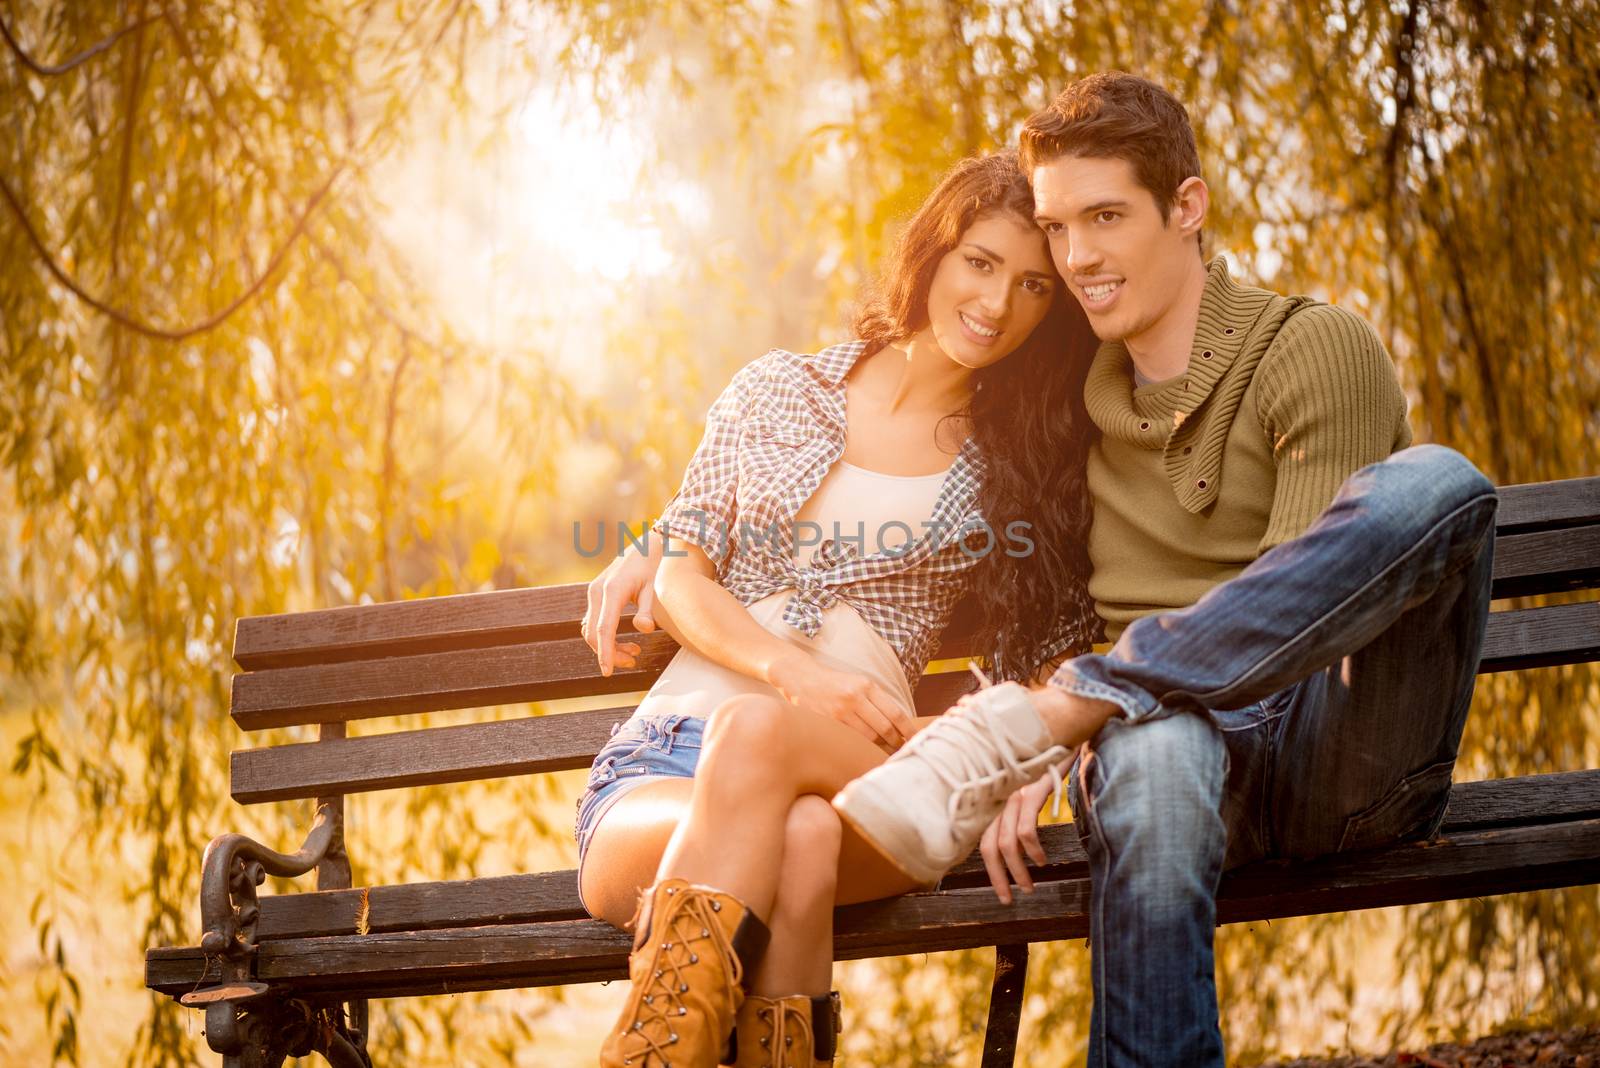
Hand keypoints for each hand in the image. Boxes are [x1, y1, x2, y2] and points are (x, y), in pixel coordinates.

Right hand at [582, 544, 661, 676]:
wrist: (649, 544)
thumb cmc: (655, 566)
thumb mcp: (656, 587)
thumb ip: (648, 609)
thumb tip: (644, 630)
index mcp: (612, 590)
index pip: (603, 629)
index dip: (605, 652)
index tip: (608, 672)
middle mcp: (597, 591)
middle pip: (593, 633)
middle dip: (609, 653)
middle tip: (633, 661)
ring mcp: (594, 592)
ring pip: (591, 629)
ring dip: (607, 646)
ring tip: (634, 652)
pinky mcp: (597, 594)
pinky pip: (594, 621)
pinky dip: (605, 636)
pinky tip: (625, 641)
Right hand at [767, 651, 914, 752]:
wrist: (801, 678)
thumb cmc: (835, 684)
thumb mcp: (859, 684)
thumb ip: (878, 701)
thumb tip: (901, 725)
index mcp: (866, 686)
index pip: (895, 712)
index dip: (908, 730)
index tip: (916, 740)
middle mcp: (854, 697)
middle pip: (884, 728)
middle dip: (896, 743)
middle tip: (902, 750)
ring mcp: (839, 711)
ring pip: (868, 738)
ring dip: (879, 748)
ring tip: (885, 753)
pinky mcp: (826, 722)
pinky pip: (849, 741)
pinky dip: (859, 748)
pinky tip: (864, 752)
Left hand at [978, 755, 1073, 904]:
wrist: (1066, 731)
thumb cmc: (1047, 762)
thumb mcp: (1027, 787)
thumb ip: (1016, 810)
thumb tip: (1016, 842)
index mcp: (995, 798)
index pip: (980, 838)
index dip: (987, 867)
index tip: (998, 889)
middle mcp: (999, 796)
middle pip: (988, 846)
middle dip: (997, 877)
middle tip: (1008, 898)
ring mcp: (1014, 793)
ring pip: (1006, 843)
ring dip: (1018, 871)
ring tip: (1029, 886)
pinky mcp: (1031, 790)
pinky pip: (1026, 828)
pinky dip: (1033, 850)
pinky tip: (1042, 860)